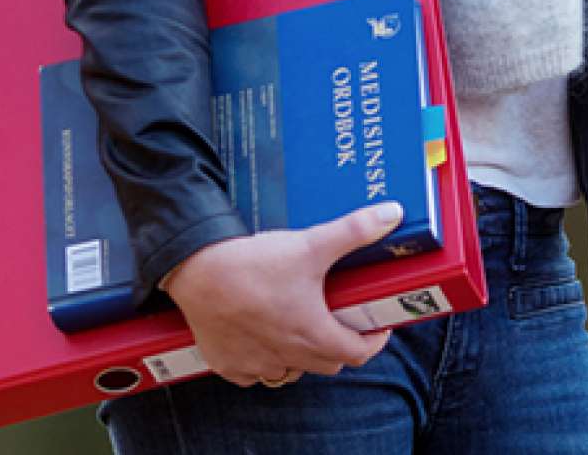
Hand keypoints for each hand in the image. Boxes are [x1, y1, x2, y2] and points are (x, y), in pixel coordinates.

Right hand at [159, 202, 401, 386]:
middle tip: (339, 320)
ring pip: (290, 372)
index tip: (375, 327)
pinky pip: (252, 373)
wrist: (196, 269)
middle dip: (339, 345)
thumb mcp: (310, 244)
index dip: (373, 341)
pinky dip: (262, 361)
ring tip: (300, 327)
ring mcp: (254, 364)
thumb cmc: (252, 263)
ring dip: (301, 356)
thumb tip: (391, 214)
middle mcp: (286, 358)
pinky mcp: (227, 364)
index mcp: (312, 334)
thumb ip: (354, 231)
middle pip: (327, 364)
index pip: (357, 353)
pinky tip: (260, 338)